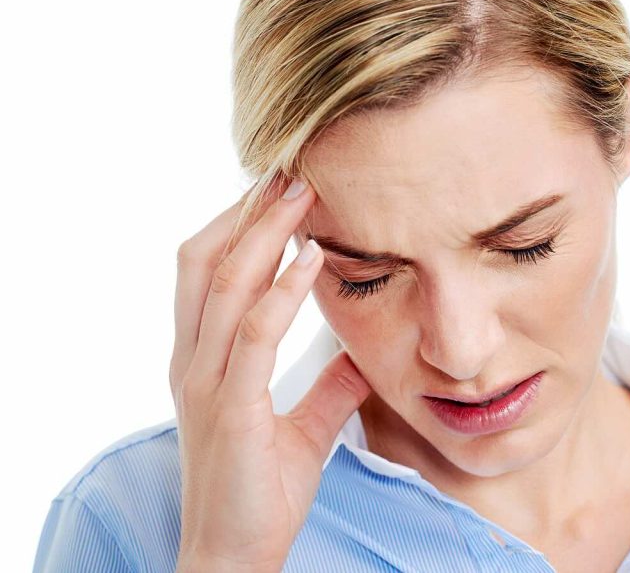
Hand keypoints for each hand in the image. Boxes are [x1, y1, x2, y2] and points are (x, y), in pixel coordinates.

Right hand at [169, 178, 370, 571]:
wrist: (234, 559)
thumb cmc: (262, 494)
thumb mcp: (305, 428)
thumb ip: (328, 386)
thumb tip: (361, 350)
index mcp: (204, 362)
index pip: (209, 273)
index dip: (239, 225)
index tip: (279, 189)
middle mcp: (194, 362)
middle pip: (207, 262)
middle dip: (246, 211)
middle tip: (289, 169)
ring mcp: (206, 383)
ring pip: (224, 284)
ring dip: (264, 232)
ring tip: (302, 193)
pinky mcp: (230, 409)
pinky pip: (253, 334)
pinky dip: (282, 289)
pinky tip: (314, 258)